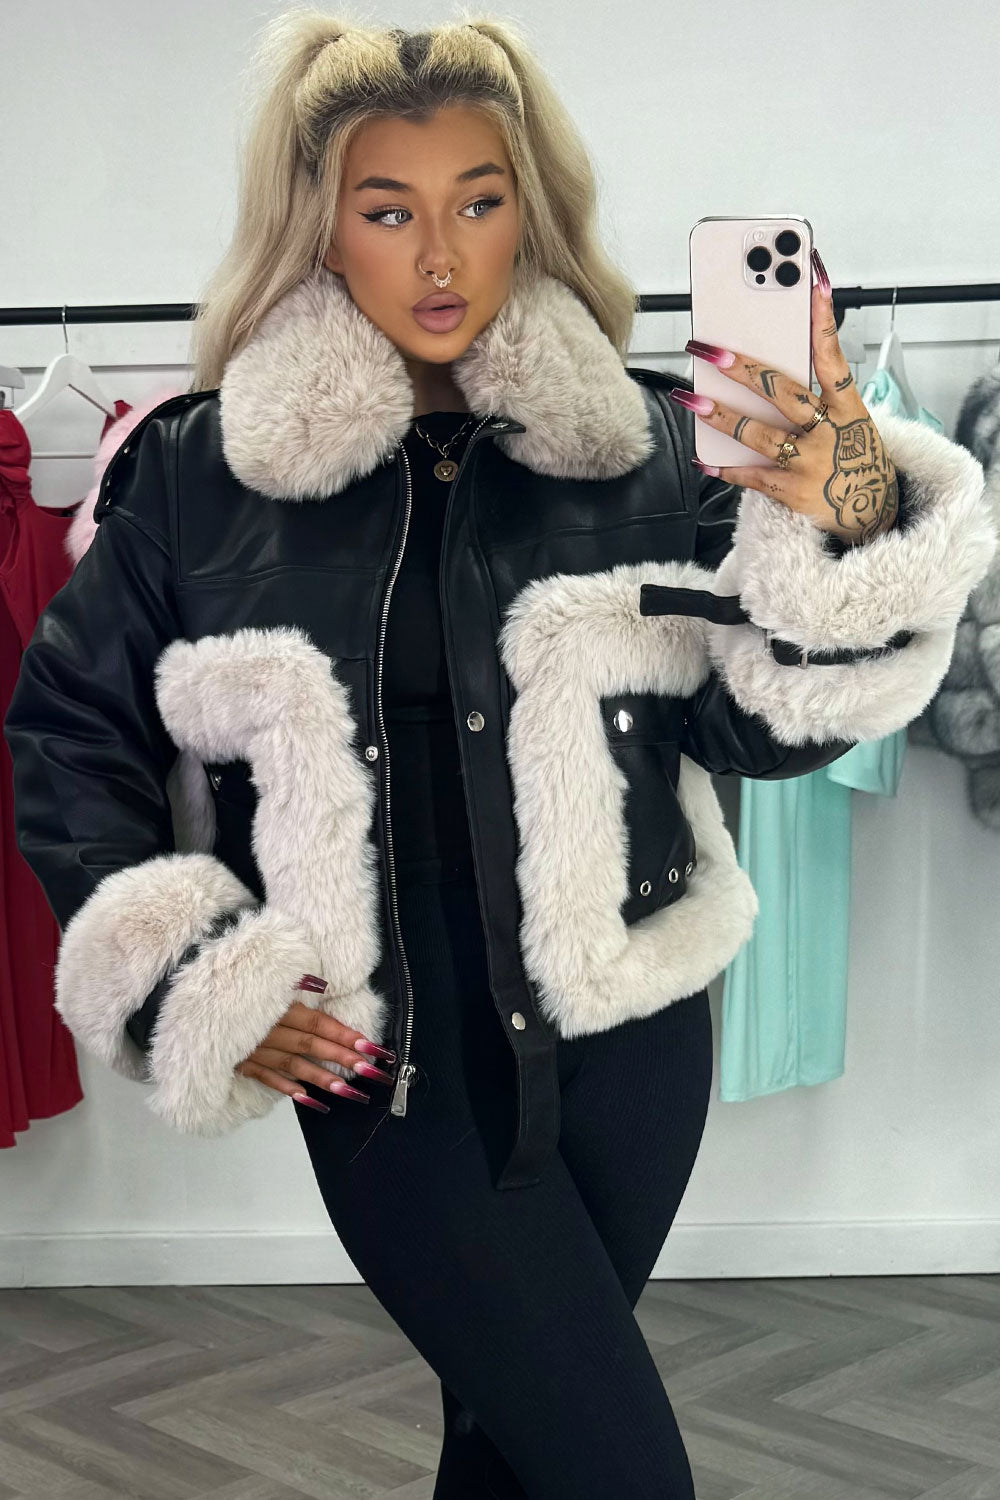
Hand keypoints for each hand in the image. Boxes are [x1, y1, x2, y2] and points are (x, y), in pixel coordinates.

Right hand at [234, 974, 396, 1109]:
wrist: (180, 997)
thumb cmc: (228, 981)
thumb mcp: (260, 973)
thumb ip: (292, 980)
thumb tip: (321, 985)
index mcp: (274, 1005)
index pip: (315, 1022)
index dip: (343, 1034)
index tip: (370, 1047)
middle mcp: (266, 1029)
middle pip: (309, 1045)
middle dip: (342, 1059)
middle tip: (372, 1073)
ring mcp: (251, 1048)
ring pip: (291, 1065)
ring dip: (320, 1078)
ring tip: (348, 1091)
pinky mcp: (237, 1061)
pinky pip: (264, 1077)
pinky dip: (286, 1088)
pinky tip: (308, 1099)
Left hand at [674, 247, 898, 545]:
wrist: (872, 514)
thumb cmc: (853, 458)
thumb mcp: (850, 421)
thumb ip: (816, 396)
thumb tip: (766, 367)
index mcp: (848, 407)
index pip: (833, 357)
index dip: (822, 320)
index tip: (813, 283)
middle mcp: (830, 432)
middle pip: (782, 391)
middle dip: (742, 368)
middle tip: (710, 350)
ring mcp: (811, 463)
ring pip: (758, 434)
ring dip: (721, 416)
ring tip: (692, 400)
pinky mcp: (793, 493)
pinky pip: (752, 477)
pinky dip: (726, 469)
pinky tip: (704, 459)